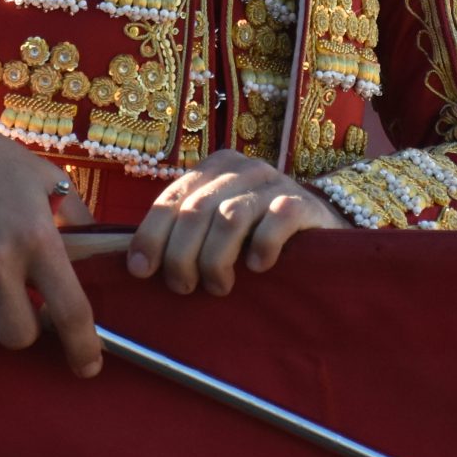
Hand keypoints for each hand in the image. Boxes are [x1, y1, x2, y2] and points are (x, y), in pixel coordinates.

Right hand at [0, 112, 102, 376]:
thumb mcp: (43, 177)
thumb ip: (74, 217)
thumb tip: (99, 248)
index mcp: (38, 237)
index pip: (70, 309)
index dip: (83, 347)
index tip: (88, 367)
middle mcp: (0, 259)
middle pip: (17, 336)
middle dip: (17, 328)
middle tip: (9, 303)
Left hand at [127, 150, 347, 296]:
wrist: (320, 230)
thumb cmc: (257, 235)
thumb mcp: (217, 227)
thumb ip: (184, 233)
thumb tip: (136, 265)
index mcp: (214, 169)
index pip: (172, 199)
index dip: (151, 236)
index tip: (140, 271)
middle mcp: (242, 169)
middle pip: (196, 211)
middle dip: (181, 256)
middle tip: (184, 287)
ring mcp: (274, 182)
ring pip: (230, 217)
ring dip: (216, 259)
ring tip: (219, 286)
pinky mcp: (303, 203)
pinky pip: (276, 220)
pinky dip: (262, 246)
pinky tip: (257, 267)